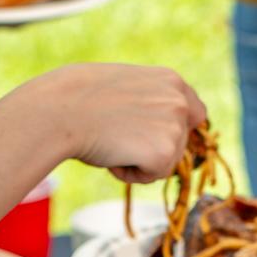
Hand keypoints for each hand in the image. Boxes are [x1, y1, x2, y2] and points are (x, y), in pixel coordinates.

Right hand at [33, 63, 207, 182]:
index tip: (161, 138)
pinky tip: (112, 155)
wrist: (60, 110)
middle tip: (118, 136)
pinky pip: (152, 176)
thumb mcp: (124, 86)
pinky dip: (131, 173)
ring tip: (112, 142)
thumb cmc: (79, 98)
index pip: (195, 112)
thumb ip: (148, 100)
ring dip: (140, 160)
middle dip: (153, 147)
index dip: (178, 129)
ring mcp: (175, 127)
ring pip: (166, 161)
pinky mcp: (165, 153)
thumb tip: (156, 123)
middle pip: (181, 142)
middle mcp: (179, 101)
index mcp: (171, 80)